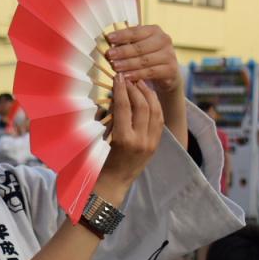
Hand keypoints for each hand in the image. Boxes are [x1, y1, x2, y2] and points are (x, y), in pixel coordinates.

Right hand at [98, 75, 164, 189]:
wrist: (113, 183)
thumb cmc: (99, 161)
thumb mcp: (99, 138)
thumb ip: (106, 117)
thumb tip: (112, 96)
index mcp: (123, 139)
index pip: (124, 106)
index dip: (121, 88)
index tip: (118, 76)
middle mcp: (140, 140)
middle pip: (142, 106)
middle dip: (135, 88)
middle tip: (128, 78)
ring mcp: (150, 143)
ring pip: (155, 111)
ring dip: (148, 94)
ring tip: (140, 83)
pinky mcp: (155, 145)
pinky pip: (159, 120)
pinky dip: (155, 105)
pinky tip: (148, 97)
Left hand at [106, 25, 181, 94]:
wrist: (168, 72)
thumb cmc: (148, 56)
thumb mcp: (140, 47)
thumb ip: (127, 43)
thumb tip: (108, 43)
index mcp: (154, 30)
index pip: (136, 31)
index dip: (122, 35)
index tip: (109, 38)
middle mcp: (164, 40)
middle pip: (140, 47)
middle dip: (123, 51)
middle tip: (109, 55)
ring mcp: (169, 55)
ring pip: (145, 60)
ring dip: (128, 64)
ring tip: (115, 67)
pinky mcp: (170, 69)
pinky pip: (151, 72)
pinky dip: (137, 75)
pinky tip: (126, 76)